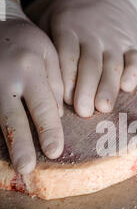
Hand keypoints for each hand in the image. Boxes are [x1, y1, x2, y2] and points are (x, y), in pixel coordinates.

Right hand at [0, 0, 63, 173]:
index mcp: (30, 69)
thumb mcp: (49, 53)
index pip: (42, 106)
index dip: (49, 131)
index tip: (55, 152)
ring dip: (3, 143)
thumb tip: (58, 117)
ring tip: (12, 165)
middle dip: (20, 145)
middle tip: (26, 168)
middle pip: (12, 118)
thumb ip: (57, 83)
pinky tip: (0, 148)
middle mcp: (5, 79)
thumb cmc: (27, 41)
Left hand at [39, 0, 136, 116]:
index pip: (68, 53)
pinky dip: (134, 73)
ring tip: (103, 107)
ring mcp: (114, 40)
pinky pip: (135, 59)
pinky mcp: (132, 44)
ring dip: (108, 87)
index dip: (68, 76)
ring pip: (112, 65)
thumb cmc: (73, 13)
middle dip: (87, 88)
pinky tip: (127, 87)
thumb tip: (44, 81)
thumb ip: (47, 44)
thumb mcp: (52, 17)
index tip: (66, 99)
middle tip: (84, 111)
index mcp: (69, 26)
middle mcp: (93, 34)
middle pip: (91, 64)